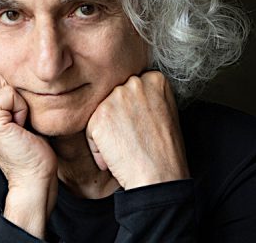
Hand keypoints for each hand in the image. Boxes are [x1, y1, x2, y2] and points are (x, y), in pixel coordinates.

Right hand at [0, 65, 56, 237]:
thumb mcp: (11, 113)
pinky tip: (20, 124)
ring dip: (16, 98)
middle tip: (16, 116)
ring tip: (18, 120)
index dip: (0, 83)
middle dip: (9, 89)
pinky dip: (19, 106)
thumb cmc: (30, 144)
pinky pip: (7, 93)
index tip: (10, 108)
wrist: (33, 175)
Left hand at [85, 71, 189, 189]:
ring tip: (125, 147)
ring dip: (106, 132)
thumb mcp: (165, 112)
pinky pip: (89, 130)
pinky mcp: (99, 115)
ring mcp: (116, 97)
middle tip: (132, 138)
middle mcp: (134, 83)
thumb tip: (126, 95)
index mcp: (154, 79)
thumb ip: (147, 97)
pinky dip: (98, 147)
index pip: (130, 88)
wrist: (160, 177)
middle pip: (113, 98)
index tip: (140, 126)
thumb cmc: (165, 152)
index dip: (132, 111)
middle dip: (117, 118)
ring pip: (100, 112)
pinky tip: (114, 156)